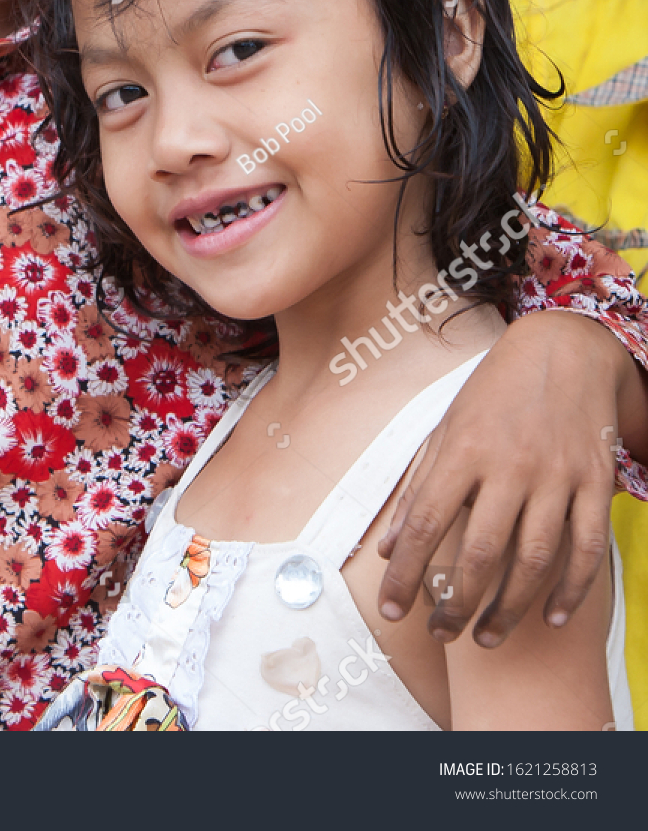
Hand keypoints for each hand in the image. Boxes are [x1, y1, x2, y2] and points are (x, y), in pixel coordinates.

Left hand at [376, 311, 625, 646]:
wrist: (565, 349)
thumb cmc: (495, 391)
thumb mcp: (447, 427)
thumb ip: (418, 487)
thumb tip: (389, 548)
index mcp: (464, 449)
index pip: (425, 523)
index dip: (406, 573)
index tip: (394, 609)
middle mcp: (509, 464)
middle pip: (479, 552)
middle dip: (456, 604)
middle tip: (440, 633)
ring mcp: (556, 474)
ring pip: (533, 559)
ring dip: (508, 608)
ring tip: (486, 637)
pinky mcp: (594, 481)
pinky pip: (586, 548)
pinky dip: (571, 589)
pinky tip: (552, 616)